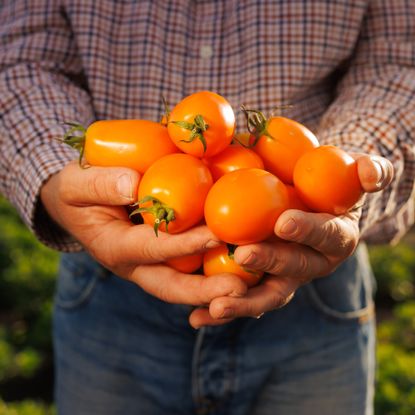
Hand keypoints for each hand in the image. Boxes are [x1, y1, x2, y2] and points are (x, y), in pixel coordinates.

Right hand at [41, 162, 246, 304]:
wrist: (77, 204)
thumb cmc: (77, 191)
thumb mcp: (76, 183)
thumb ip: (100, 183)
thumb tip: (134, 185)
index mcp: (114, 248)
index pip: (152, 249)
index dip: (183, 245)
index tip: (217, 236)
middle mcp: (135, 266)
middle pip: (173, 286)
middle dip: (206, 292)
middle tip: (241, 290)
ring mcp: (150, 266)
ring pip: (186, 283)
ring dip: (216, 287)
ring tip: (252, 283)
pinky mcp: (163, 258)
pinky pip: (190, 269)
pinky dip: (214, 270)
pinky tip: (244, 262)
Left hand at [189, 153, 393, 327]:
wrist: (312, 200)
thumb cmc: (331, 184)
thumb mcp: (356, 170)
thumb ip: (368, 171)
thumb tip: (370, 174)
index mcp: (336, 238)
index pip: (326, 234)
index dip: (308, 230)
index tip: (283, 223)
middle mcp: (312, 264)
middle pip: (293, 269)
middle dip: (269, 263)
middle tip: (242, 255)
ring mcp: (285, 277)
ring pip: (267, 295)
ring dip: (242, 303)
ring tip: (215, 307)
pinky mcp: (261, 282)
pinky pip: (243, 298)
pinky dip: (220, 310)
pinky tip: (196, 319)